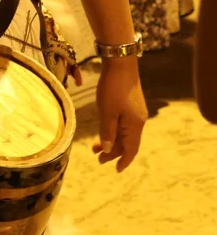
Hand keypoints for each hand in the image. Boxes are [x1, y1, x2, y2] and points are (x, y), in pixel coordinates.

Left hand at [93, 57, 147, 171]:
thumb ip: (108, 132)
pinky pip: (123, 124)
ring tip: (95, 147)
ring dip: (111, 141)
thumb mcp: (107, 112)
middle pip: (127, 142)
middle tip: (97, 158)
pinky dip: (114, 130)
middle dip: (113, 152)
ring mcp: (135, 112)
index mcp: (135, 125)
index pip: (131, 149)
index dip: (124, 160)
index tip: (116, 170)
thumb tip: (108, 149)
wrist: (121, 64)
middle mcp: (138, 121)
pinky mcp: (131, 104)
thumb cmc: (113, 88)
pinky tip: (104, 130)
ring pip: (124, 133)